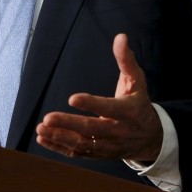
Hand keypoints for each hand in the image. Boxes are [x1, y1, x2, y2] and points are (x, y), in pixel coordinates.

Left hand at [36, 33, 161, 162]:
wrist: (150, 138)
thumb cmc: (138, 103)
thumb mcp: (137, 81)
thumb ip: (126, 60)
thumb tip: (120, 36)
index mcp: (128, 111)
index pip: (109, 108)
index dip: (91, 104)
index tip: (72, 98)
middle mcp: (118, 131)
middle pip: (91, 129)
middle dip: (69, 124)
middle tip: (48, 118)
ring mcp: (107, 145)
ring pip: (82, 144)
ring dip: (60, 137)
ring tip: (41, 128)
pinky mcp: (98, 154)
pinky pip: (77, 153)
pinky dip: (59, 147)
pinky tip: (42, 139)